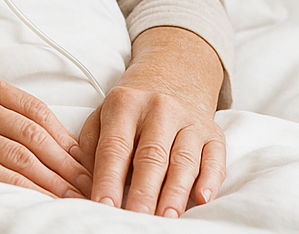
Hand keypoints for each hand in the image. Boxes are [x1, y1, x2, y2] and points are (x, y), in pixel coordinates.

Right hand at [0, 64, 91, 198]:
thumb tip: (31, 134)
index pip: (34, 109)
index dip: (66, 139)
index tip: (85, 163)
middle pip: (33, 133)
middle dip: (67, 164)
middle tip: (90, 188)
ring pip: (17, 153)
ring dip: (51, 180)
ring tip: (72, 201)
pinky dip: (19, 187)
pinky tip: (36, 200)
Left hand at [77, 26, 225, 216]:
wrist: (170, 81)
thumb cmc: (128, 112)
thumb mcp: (101, 117)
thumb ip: (90, 147)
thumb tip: (85, 182)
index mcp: (124, 104)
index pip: (115, 147)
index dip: (109, 179)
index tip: (103, 205)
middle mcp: (159, 109)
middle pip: (151, 157)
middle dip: (143, 191)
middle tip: (136, 217)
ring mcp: (189, 120)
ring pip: (183, 161)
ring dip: (174, 193)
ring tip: (165, 218)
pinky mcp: (213, 133)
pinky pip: (214, 159)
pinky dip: (209, 180)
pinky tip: (201, 199)